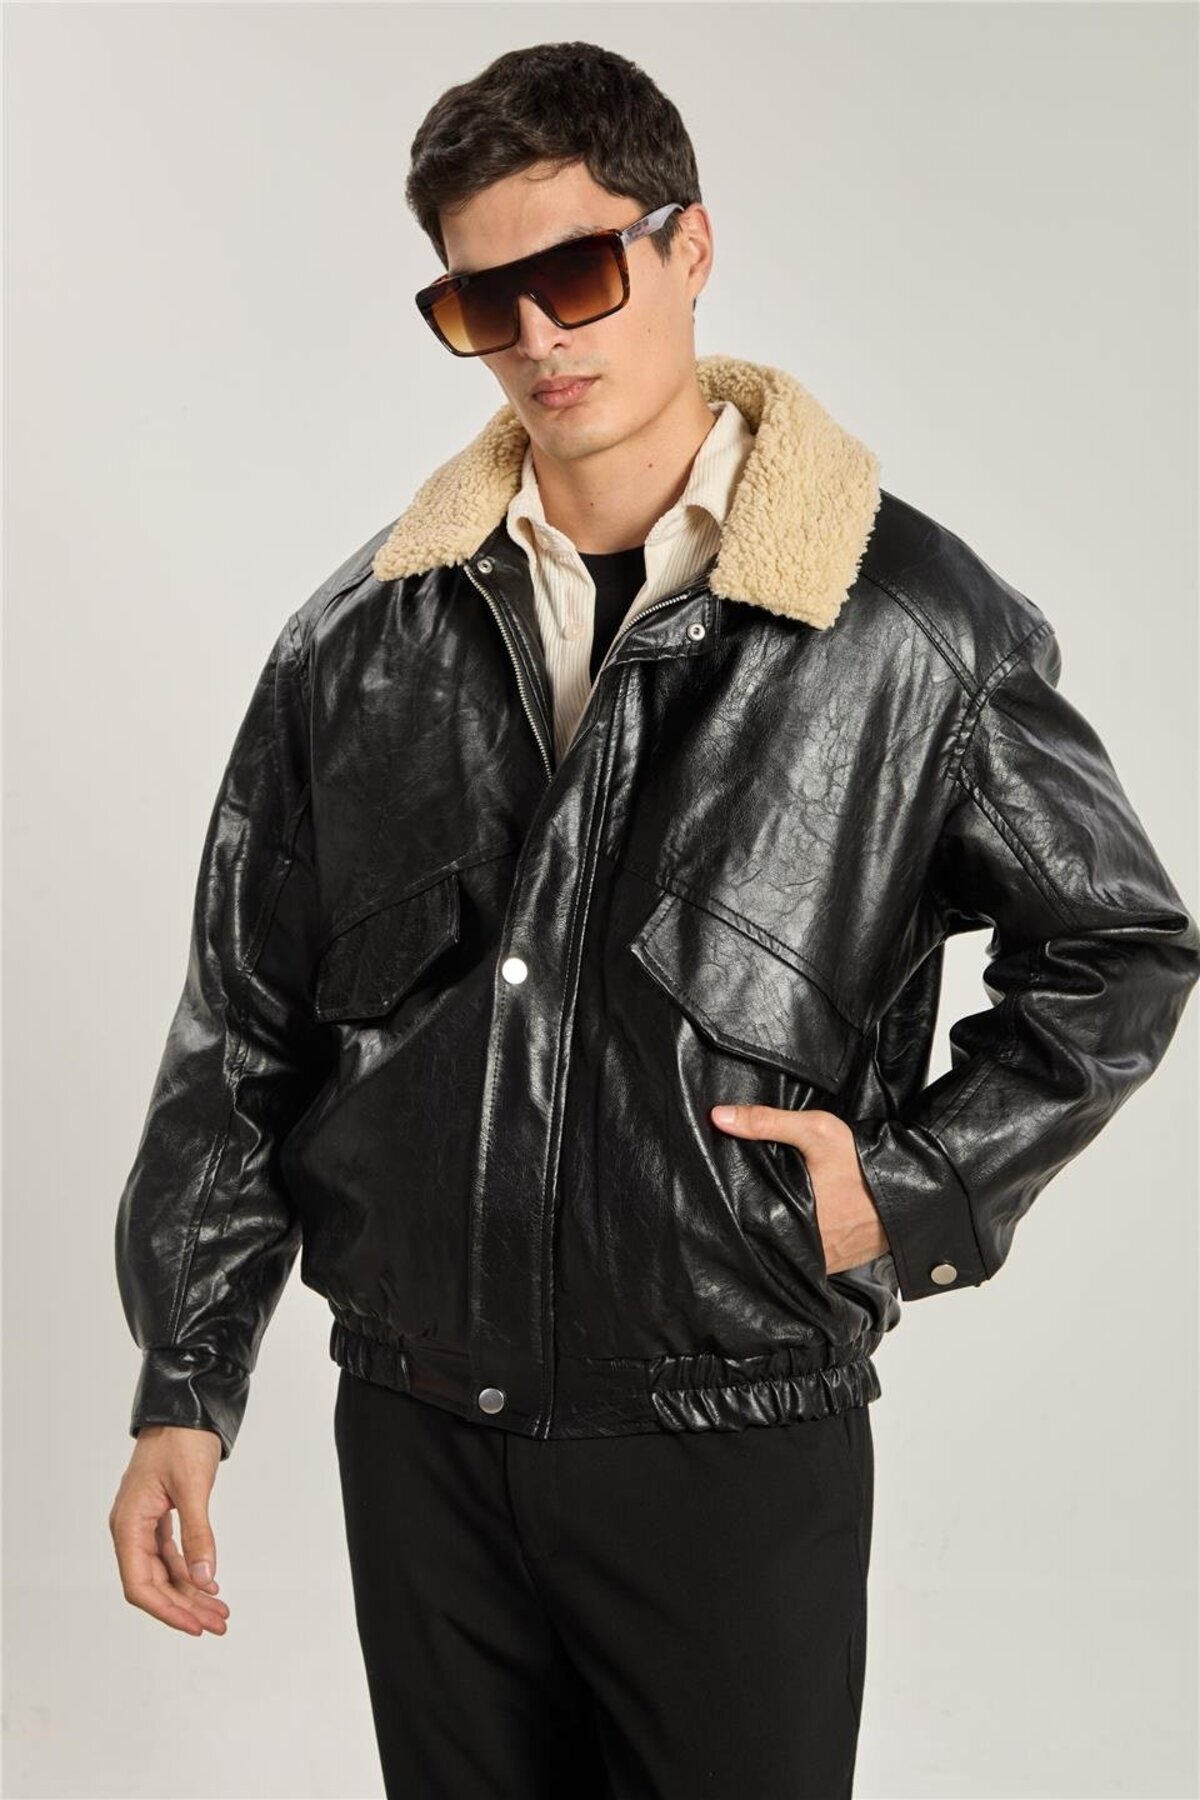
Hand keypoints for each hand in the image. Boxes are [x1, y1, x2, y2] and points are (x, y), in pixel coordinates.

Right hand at [108, 1425, 229, 1635]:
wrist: (185, 1407)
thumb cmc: (182, 1439)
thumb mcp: (193, 1487)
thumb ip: (198, 1535)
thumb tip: (205, 1579)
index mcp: (128, 1523)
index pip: (140, 1584)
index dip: (167, 1610)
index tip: (195, 1625)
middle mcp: (131, 1527)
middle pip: (153, 1583)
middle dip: (184, 1607)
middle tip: (218, 1623)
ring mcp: (144, 1522)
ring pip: (163, 1571)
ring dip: (190, 1592)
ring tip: (219, 1610)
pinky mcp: (158, 1515)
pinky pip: (170, 1554)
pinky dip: (190, 1570)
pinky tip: (208, 1583)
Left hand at [710, 1103, 890, 1274]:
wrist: (911, 1194)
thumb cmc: (862, 1163)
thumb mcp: (816, 1131)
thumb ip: (767, 1122)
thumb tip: (719, 1117)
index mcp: (791, 1218)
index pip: (745, 1222)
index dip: (730, 1212)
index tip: (716, 1200)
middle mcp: (804, 1247)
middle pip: (762, 1240)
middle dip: (749, 1226)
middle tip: (731, 1210)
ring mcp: (822, 1262)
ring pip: (783, 1254)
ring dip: (772, 1240)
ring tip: (756, 1221)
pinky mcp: (836, 1267)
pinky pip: (806, 1263)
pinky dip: (796, 1250)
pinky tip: (788, 1232)